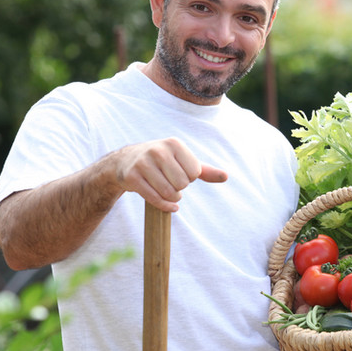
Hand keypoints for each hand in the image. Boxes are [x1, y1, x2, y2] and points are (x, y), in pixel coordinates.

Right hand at [110, 137, 226, 211]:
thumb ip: (204, 170)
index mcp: (174, 144)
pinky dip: (165, 206)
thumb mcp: (182, 161)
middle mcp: (158, 150)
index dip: (190, 178)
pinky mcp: (133, 178)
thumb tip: (226, 176)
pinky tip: (170, 206)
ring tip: (167, 191)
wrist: (125, 161)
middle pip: (182, 184)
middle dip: (180, 188)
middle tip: (171, 183)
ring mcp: (143, 164)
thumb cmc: (161, 162)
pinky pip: (155, 199)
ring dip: (172, 198)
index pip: (195, 172)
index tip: (179, 173)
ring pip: (169, 193)